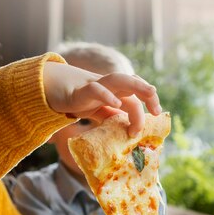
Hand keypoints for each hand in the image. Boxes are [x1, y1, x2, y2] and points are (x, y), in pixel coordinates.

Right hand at [43, 62, 160, 135]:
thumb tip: (128, 135)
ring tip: (150, 93)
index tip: (157, 113)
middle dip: (147, 91)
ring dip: (136, 85)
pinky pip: (96, 90)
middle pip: (132, 82)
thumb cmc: (83, 103)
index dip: (149, 98)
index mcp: (116, 90)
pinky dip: (107, 95)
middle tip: (157, 109)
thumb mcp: (102, 113)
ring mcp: (96, 86)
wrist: (57, 94)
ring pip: (118, 79)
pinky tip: (116, 103)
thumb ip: (114, 119)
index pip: (136, 90)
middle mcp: (109, 86)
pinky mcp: (82, 91)